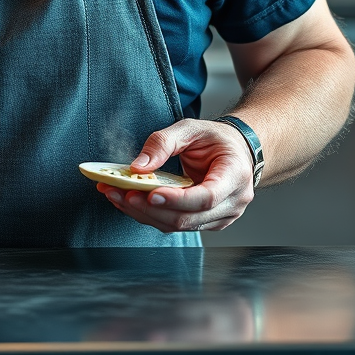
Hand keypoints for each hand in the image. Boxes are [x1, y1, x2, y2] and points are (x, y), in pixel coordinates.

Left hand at [96, 120, 255, 232]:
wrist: (236, 151)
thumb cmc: (218, 139)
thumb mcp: (191, 128)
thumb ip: (163, 143)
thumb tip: (138, 166)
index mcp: (235, 175)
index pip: (207, 197)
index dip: (177, 200)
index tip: (150, 194)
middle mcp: (232, 202)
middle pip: (188, 218)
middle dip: (150, 209)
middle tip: (120, 193)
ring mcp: (221, 217)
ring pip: (179, 225)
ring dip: (145, 214)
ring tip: (117, 196)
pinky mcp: (206, 222)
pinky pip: (177, 224)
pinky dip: (152, 215)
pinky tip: (131, 202)